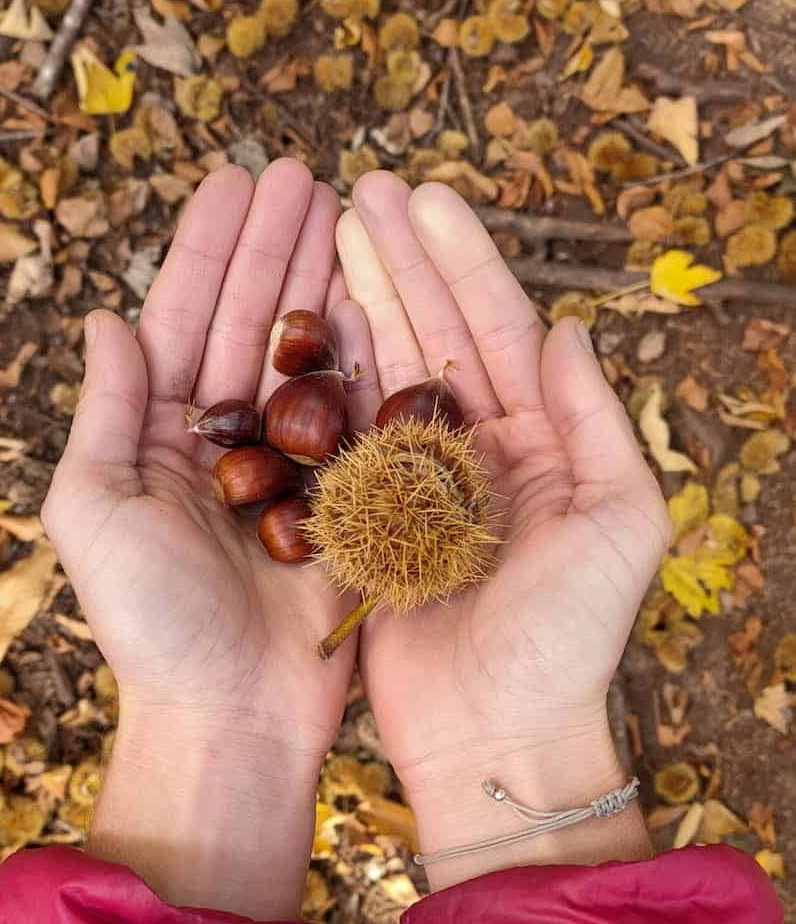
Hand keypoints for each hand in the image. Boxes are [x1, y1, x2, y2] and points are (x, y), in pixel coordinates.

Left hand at [42, 159, 358, 918]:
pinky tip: (384, 290)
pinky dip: (369, 347)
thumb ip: (104, 412)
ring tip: (347, 210)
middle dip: (274, 245)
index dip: (209, 248)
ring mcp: (289, 461)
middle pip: (249, 318)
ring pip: (307, 350)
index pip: (183, 317)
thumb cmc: (151, 625)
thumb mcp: (95, 513)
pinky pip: (357, 406)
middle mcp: (225, 437)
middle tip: (303, 173)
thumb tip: (106, 320)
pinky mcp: (343, 491)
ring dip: (324, 278)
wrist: (233, 715)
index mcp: (159, 434)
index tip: (235, 181)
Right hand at [335, 172, 670, 889]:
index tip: (423, 197)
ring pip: (385, 369)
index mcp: (542, 439)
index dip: (460, 260)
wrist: (498, 733)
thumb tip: (568, 328)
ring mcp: (418, 477)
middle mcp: (478, 447)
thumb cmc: (568, 638)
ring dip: (361, 299)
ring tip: (330, 232)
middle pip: (434, 332)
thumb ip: (597, 419)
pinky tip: (304, 323)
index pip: (496, 328)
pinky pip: (345, 431)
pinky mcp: (368, 515)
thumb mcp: (618, 523)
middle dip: (401, 259)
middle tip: (363, 190)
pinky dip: (326, 376)